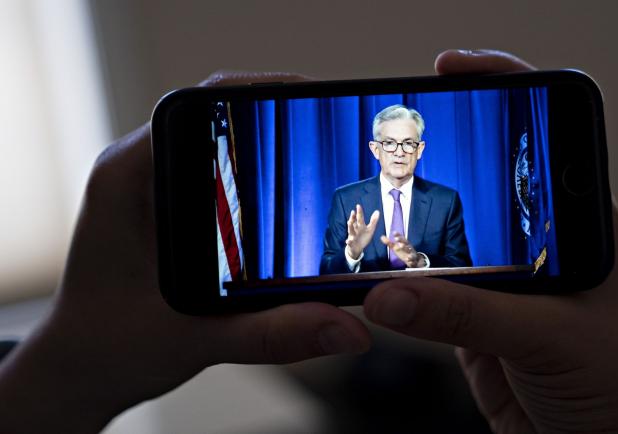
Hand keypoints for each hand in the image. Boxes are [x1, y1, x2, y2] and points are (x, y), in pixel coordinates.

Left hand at [0, 72, 370, 433]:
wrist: (80, 366)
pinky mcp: (163, 204)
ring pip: (212, 140)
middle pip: (211, 115)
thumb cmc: (111, 348)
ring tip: (313, 159)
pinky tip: (279, 196)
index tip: (312, 97)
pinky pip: (208, 168)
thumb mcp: (198, 343)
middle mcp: (135, 171)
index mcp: (128, 180)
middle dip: (271, 116)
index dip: (259, 89)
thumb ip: (274, 334)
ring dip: (260, 144)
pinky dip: (248, 172)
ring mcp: (148, 185)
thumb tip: (347, 328)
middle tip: (326, 134)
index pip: (195, 105)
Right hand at [345, 204, 379, 258]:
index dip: (359, 212)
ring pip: (350, 230)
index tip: (358, 205)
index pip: (359, 218)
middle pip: (354, 222)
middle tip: (353, 211)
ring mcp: (352, 236)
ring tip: (349, 222)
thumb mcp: (370, 229)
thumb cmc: (363, 237)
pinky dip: (348, 242)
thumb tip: (377, 211)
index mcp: (360, 226)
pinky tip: (348, 241)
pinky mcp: (351, 243)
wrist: (357, 248)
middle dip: (353, 217)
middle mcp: (355, 229)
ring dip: (350, 227)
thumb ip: (373, 221)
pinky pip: (349, 242)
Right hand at [364, 50, 617, 433]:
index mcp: (576, 225)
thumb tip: (392, 293)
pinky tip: (379, 265)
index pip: (543, 134)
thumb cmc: (611, 387)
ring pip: (446, 231)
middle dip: (439, 143)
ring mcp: (501, 278)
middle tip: (395, 127)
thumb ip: (467, 315)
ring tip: (376, 198)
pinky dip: (399, 272)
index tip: (451, 68)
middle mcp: (536, 243)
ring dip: (408, 219)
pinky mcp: (471, 313)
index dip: (503, 86)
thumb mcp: (547, 338)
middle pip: (484, 174)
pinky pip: (428, 282)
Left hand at [380, 232, 424, 267]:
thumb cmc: (403, 252)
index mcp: (404, 243)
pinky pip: (413, 260)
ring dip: (406, 248)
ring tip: (401, 246)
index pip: (401, 238)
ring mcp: (411, 254)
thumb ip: (389, 243)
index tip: (393, 232)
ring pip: (410, 251)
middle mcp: (408, 247)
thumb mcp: (396, 247)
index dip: (398, 235)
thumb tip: (381, 236)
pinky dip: (411, 260)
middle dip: (401, 241)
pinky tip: (408, 259)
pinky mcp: (413, 261)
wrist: (415, 260)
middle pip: (406, 243)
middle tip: (396, 239)